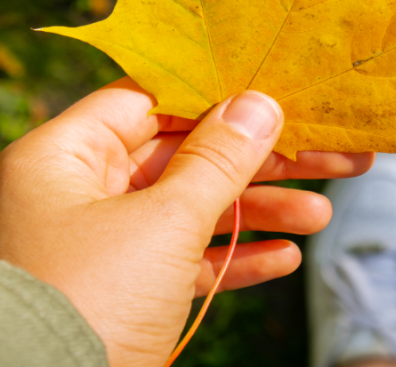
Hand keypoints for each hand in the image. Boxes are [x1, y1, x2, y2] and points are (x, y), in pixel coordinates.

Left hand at [0, 77, 372, 366]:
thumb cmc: (90, 301)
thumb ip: (218, 160)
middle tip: (328, 154)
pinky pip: (186, 260)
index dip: (216, 96)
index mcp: (68, 155)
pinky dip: (234, 258)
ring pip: (194, 210)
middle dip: (260, 162)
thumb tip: (259, 104)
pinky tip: (286, 258)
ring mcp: (104, 244)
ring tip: (321, 215)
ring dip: (259, 212)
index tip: (274, 94)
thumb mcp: (163, 222)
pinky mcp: (124, 291)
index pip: (152, 102)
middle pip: (187, 156)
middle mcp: (83, 192)